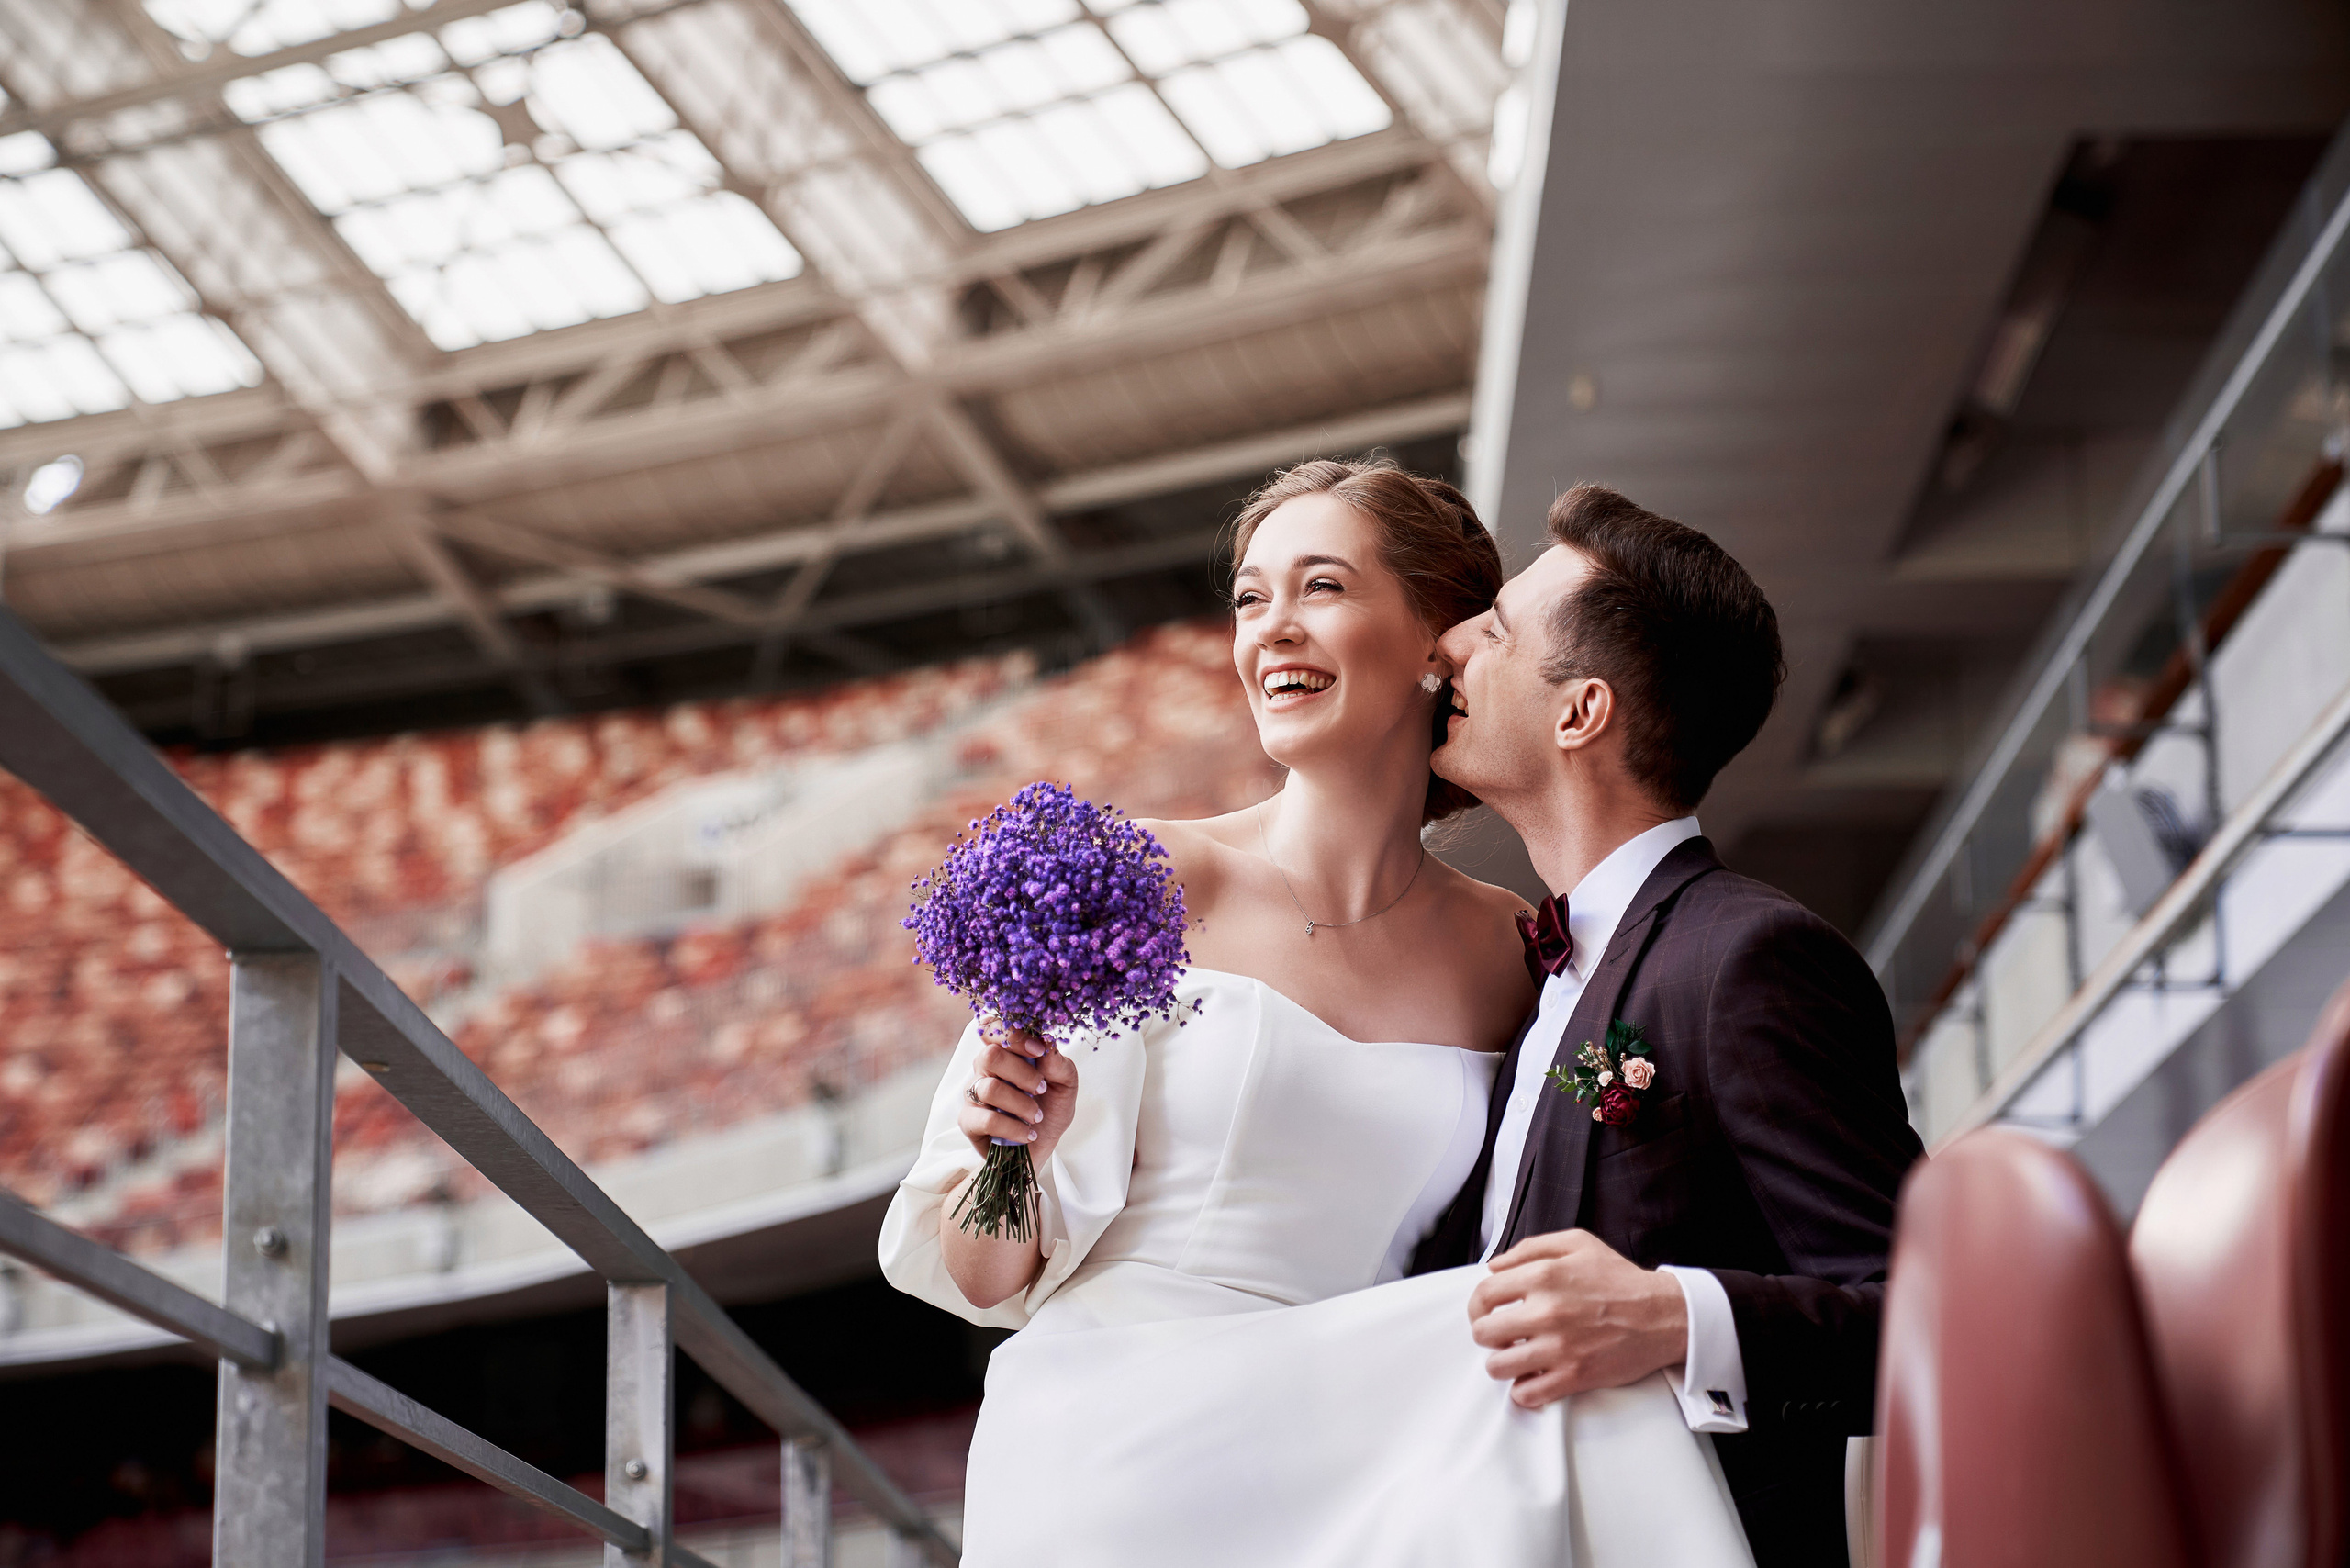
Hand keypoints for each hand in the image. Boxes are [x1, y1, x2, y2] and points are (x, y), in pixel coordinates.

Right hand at [956, 1022, 1079, 1165]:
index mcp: (1006, 1052)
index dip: (1014, 1035)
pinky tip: (1028, 1134)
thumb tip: (1047, 1043)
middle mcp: (985, 1069)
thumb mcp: (1065, 1085)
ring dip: (1021, 1104)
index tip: (1039, 1051)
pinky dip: (1014, 1128)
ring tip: (1037, 1117)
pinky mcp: (969, 1121)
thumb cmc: (1050, 1109)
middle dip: (1022, 1073)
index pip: (994, 1028)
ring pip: (989, 1088)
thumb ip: (1058, 1063)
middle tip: (1041, 1089)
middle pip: (990, 1055)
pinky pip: (987, 1119)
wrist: (1042, 1146)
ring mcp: (973, 1094)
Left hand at [1467, 1229, 1687, 1409]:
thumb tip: (1494, 1267)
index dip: (1477, 1306)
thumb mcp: (1577, 1244)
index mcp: (1543, 1276)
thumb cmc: (1620, 1279)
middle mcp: (1547, 1311)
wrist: (1664, 1315)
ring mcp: (1559, 1347)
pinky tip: (1533, 1377)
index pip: (1483, 1295)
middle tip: (1500, 1335)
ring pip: (1498, 1366)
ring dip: (1501, 1363)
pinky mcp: (1574, 1376)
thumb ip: (1530, 1249)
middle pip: (1483, 1332)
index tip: (1485, 1312)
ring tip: (1515, 1357)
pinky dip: (1524, 1390)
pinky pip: (1527, 1394)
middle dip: (1488, 1334)